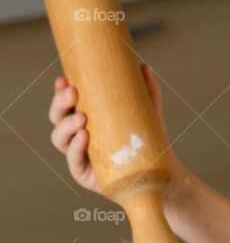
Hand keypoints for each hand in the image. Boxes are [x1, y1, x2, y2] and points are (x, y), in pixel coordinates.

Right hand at [49, 63, 173, 193]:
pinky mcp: (85, 175)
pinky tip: (83, 137)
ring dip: (66, 126)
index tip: (63, 79)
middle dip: (60, 104)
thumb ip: (146, 91)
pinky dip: (75, 148)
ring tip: (81, 118)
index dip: (60, 92)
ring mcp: (79, 156)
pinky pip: (74, 162)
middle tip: (73, 93)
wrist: (159, 172)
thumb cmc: (148, 140)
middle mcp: (77, 136)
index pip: (66, 104)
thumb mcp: (148, 112)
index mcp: (86, 119)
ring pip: (60, 140)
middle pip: (57, 119)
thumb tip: (143, 67)